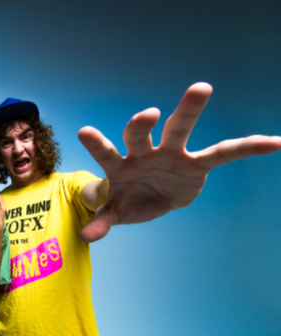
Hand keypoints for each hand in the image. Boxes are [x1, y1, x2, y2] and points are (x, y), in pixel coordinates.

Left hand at [78, 82, 280, 242]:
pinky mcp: (196, 163)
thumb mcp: (114, 213)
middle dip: (141, 123)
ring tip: (201, 87)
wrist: (148, 199)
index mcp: (119, 165)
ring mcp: (171, 154)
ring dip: (188, 109)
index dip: (96, 143)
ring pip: (178, 129)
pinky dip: (247, 147)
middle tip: (148, 113)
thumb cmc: (126, 199)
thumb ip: (103, 221)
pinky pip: (223, 153)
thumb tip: (86, 237)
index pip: (106, 152)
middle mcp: (143, 152)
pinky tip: (274, 142)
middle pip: (139, 133)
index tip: (84, 131)